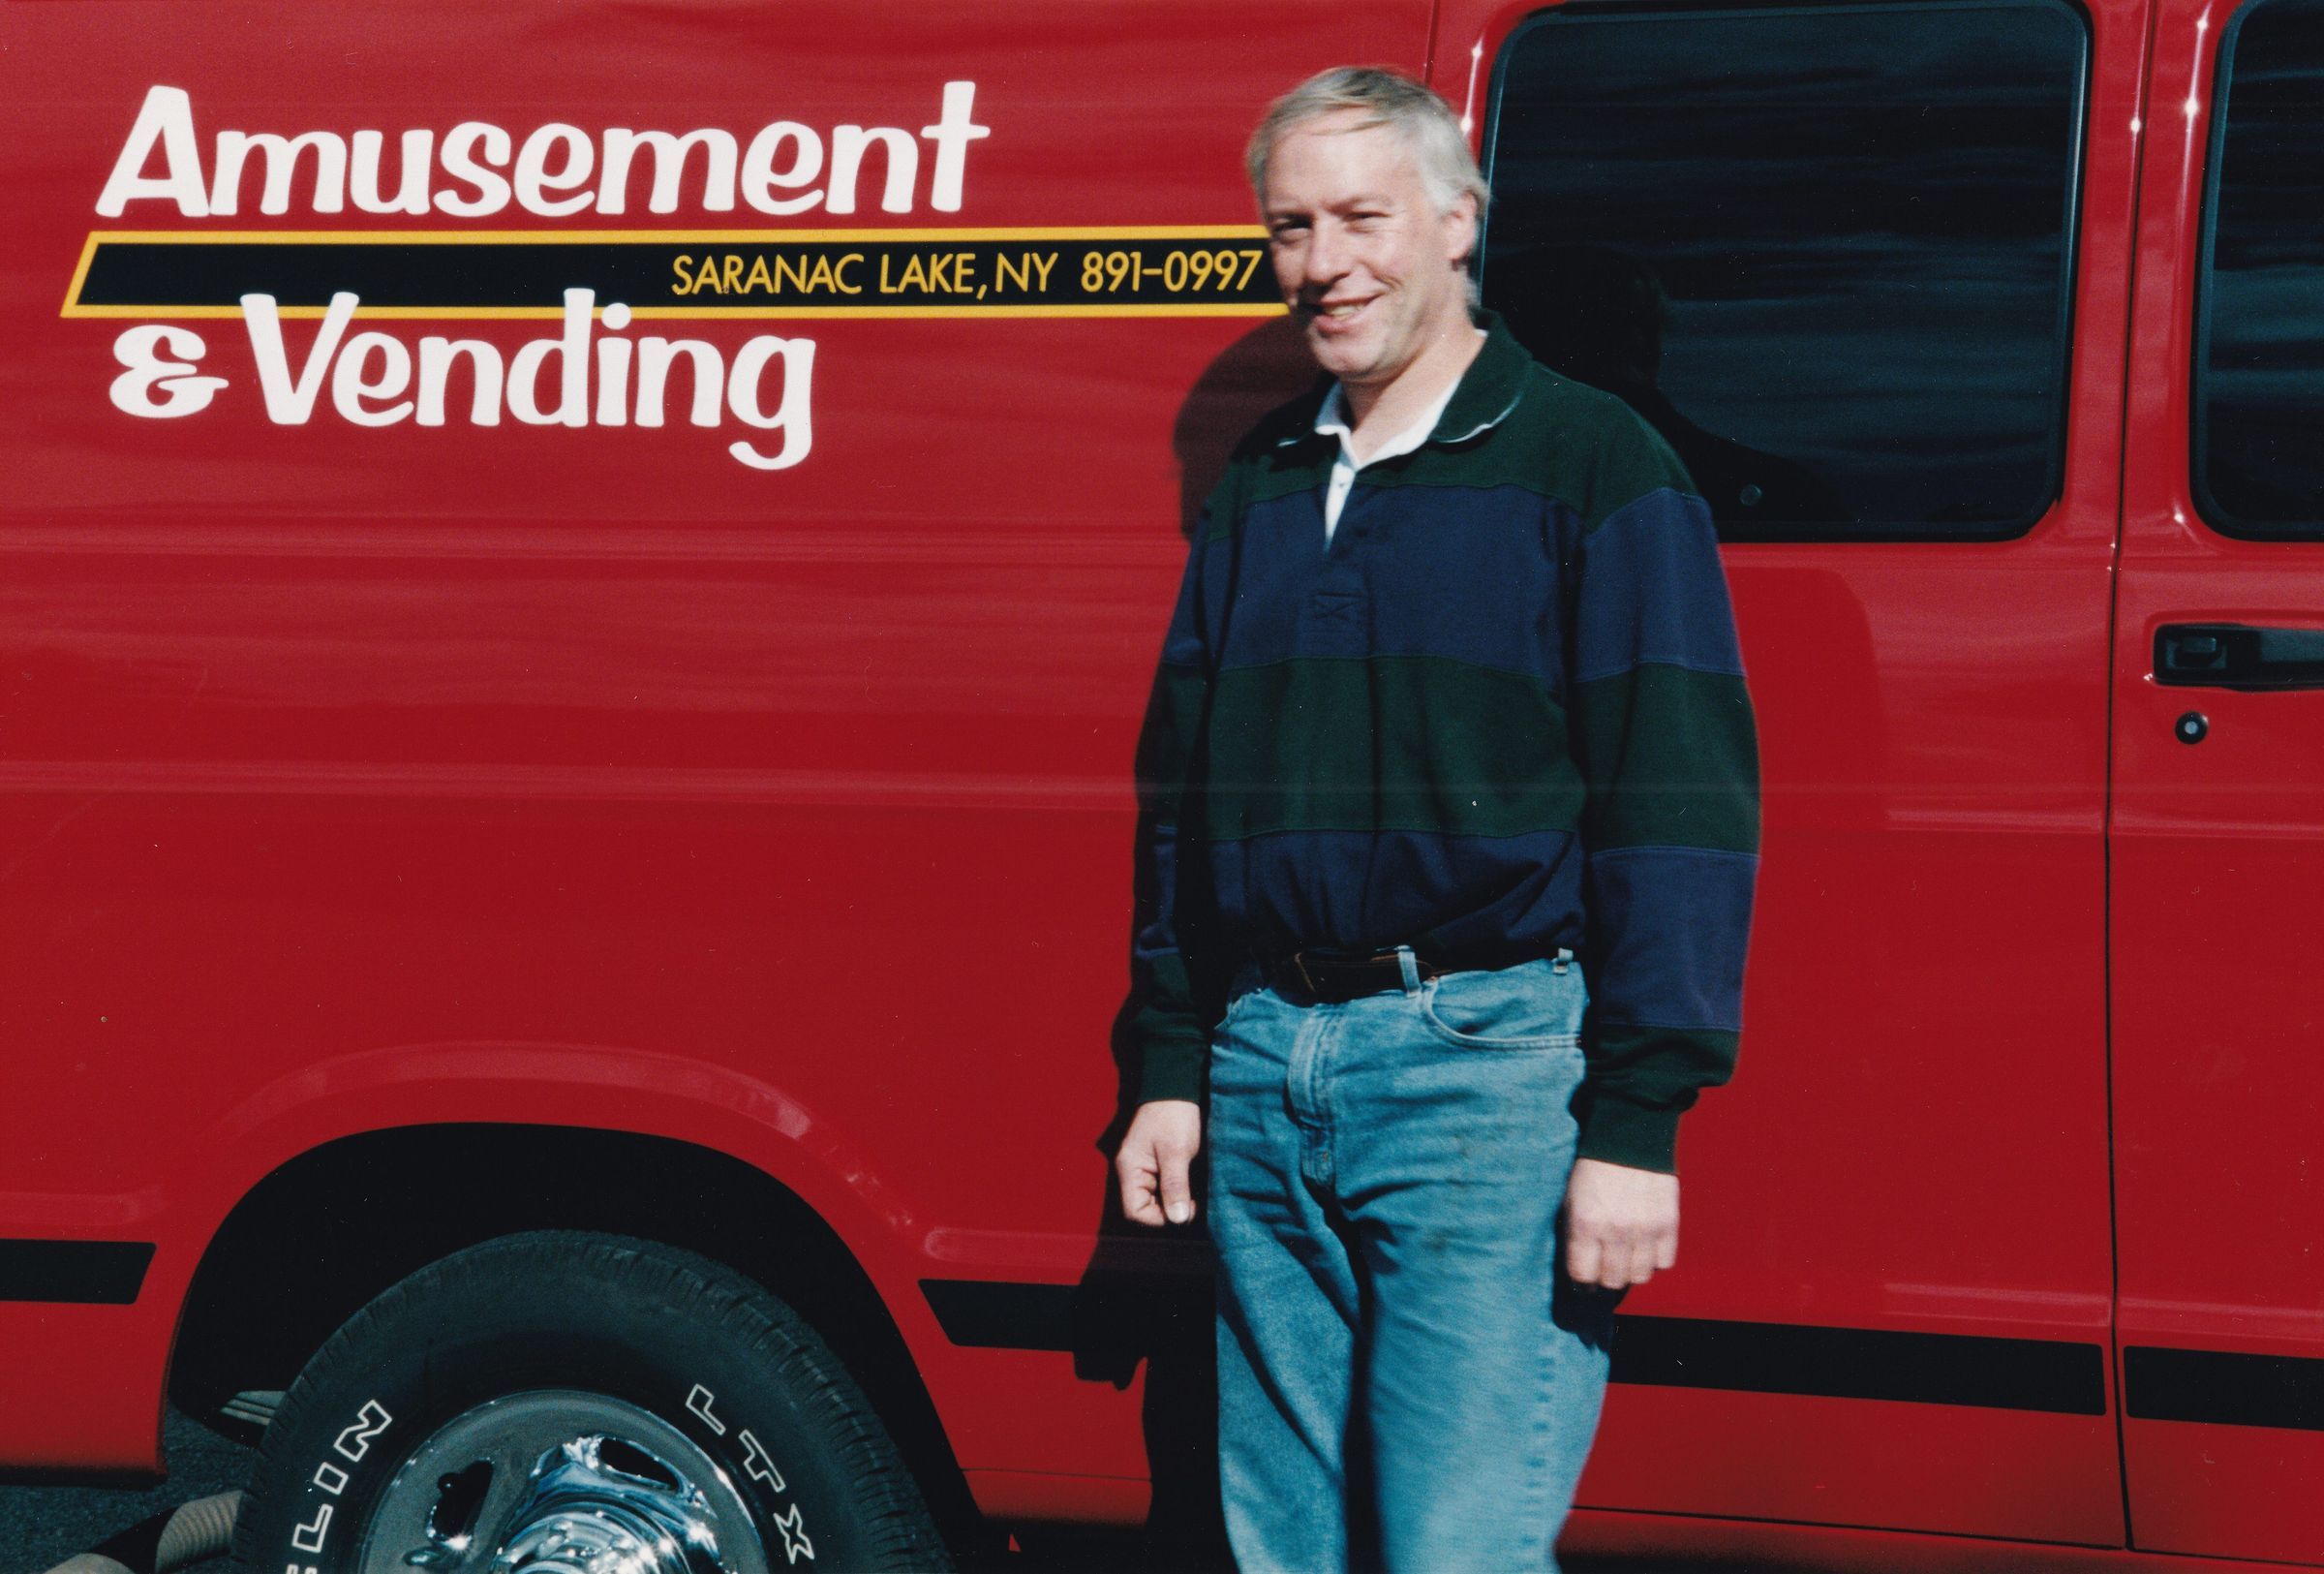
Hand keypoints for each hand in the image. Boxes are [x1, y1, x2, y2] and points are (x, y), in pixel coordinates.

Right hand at [1117, 1099, 1202, 1225]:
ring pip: (1157, 1200)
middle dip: (1170, 1210)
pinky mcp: (1158, 1165)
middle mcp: (1133, 1173)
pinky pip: (1165, 1188)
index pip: (1135, 1212)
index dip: (1160, 1218)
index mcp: (1130, 1169)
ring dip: (1176, 1201)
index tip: (1185, 1209)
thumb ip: (1175, 1186)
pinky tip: (1193, 1186)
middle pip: (1146, 1209)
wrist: (1176, 1086)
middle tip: (1195, 1201)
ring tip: (1196, 1193)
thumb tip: (1178, 1219)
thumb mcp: (1176, 1151)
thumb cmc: (1174, 1115)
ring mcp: (1145, 1169)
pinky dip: (1179, 1191)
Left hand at [1561, 1156, 1677, 1288]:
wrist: (1629, 1138)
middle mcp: (1615, 1232)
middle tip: (1606, 1271)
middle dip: (1606, 1281)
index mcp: (1585, 1224)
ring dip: (1632, 1272)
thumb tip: (1581, 1272)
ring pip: (1640, 1277)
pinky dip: (1655, 1260)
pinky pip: (1664, 1262)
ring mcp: (1645, 1230)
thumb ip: (1575, 1237)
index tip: (1584, 1283)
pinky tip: (1647, 1247)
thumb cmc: (1593, 1170)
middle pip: (1613, 1281)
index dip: (1582, 1284)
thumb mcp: (1571, 1201)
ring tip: (1627, 1259)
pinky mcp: (1668, 1224)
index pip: (1583, 1276)